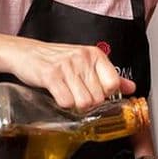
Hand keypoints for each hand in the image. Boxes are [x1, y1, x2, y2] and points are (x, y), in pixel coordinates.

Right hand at [11, 39, 135, 109]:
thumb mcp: (86, 63)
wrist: (27, 53)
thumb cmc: (57, 59)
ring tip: (68, 95)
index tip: (96, 94)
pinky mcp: (51, 75)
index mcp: (95, 55)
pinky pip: (66, 102)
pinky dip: (63, 104)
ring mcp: (67, 66)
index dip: (106, 94)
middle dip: (88, 102)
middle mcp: (83, 58)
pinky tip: (58, 95)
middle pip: (99, 98)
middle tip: (77, 95)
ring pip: (85, 102)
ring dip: (76, 105)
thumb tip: (130, 88)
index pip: (114, 84)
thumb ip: (108, 76)